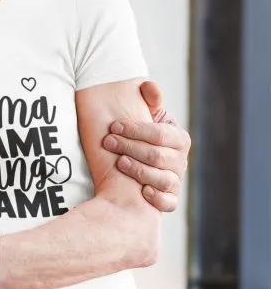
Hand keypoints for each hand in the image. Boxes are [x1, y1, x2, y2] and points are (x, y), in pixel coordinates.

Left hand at [104, 80, 190, 212]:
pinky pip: (169, 203)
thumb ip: (148, 99)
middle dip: (130, 148)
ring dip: (139, 171)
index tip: (114, 126)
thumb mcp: (144, 115)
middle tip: (109, 142)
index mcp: (178, 138)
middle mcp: (180, 160)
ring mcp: (175, 181)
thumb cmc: (138, 136)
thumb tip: (148, 85)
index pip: (161, 134)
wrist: (134, 161)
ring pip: (163, 179)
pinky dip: (157, 198)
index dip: (136, 130)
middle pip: (158, 156)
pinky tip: (142, 190)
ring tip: (119, 163)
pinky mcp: (169, 199)